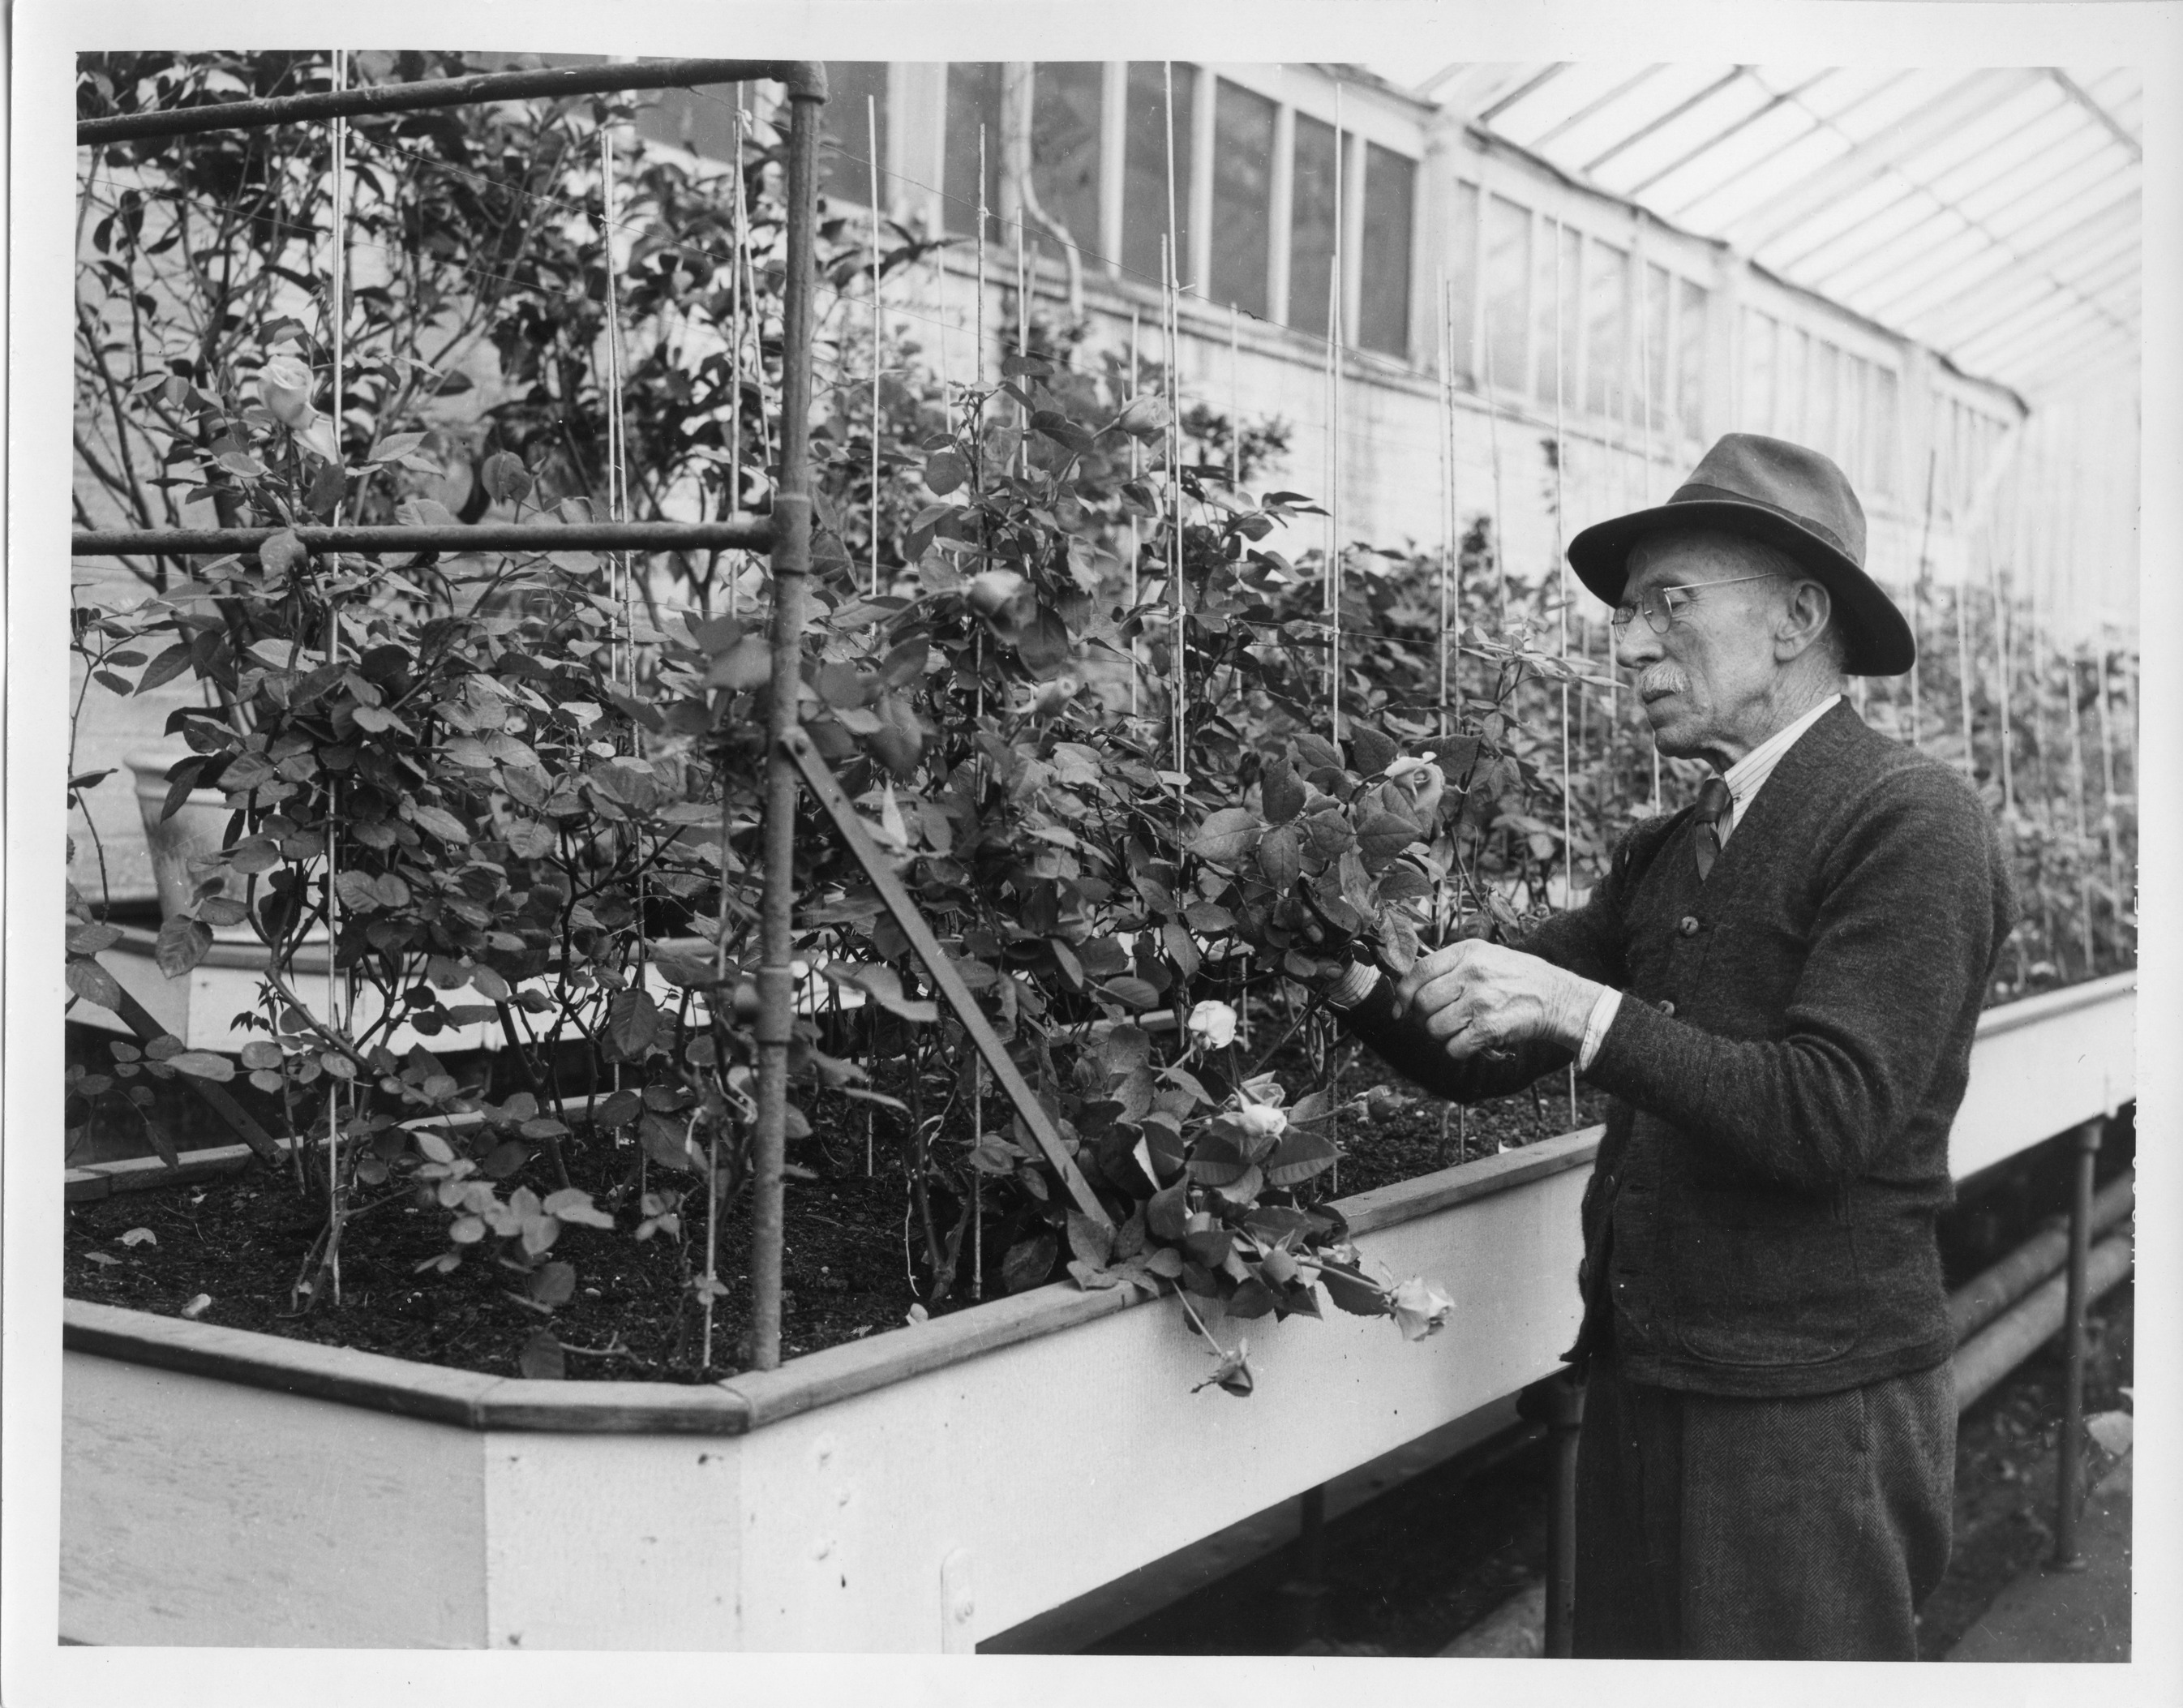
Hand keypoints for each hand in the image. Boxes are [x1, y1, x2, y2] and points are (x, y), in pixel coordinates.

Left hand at [1392, 940, 1600, 1062]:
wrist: (1558, 996)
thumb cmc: (1516, 977)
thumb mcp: (1484, 956)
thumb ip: (1448, 967)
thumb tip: (1407, 991)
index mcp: (1467, 952)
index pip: (1418, 972)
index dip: (1402, 994)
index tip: (1401, 1008)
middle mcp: (1472, 973)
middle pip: (1422, 1004)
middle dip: (1424, 1018)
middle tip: (1438, 1021)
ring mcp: (1481, 1000)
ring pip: (1434, 1028)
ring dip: (1442, 1036)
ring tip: (1460, 1029)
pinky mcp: (1490, 1027)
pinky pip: (1454, 1048)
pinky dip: (1458, 1051)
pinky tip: (1472, 1042)